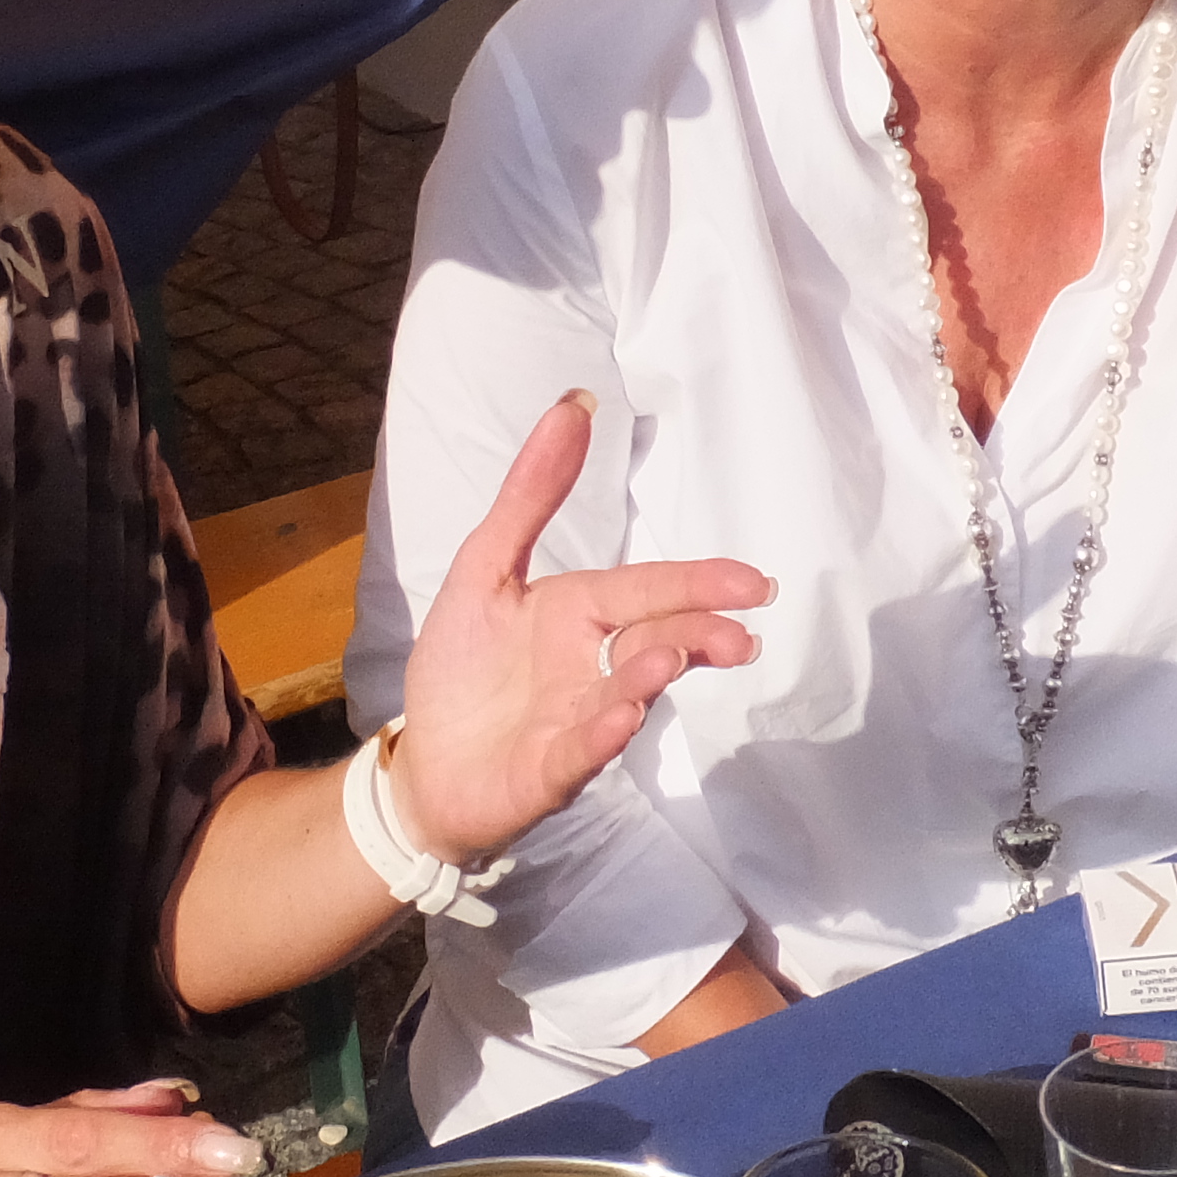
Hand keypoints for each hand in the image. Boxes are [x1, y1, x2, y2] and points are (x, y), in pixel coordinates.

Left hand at [390, 392, 771, 870]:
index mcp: (581, 616)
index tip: (752, 581)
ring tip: (673, 655)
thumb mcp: (485, 566)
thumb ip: (530, 493)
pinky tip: (623, 716)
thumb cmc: (464, 666)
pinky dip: (603, 734)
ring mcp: (577, 723)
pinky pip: (581, 751)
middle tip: (742, 633)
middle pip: (656, 641)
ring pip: (624, 694)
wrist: (424, 764)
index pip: (646, 590)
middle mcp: (593, 669)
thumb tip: (574, 404)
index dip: (698, 582)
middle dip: (700, 633)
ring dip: (650, 674)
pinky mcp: (548, 772)